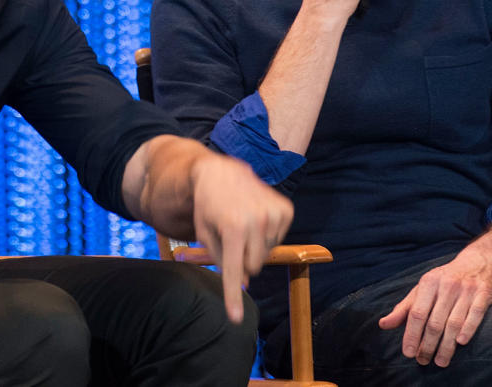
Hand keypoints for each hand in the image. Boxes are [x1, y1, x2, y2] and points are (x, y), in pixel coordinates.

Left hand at [190, 153, 293, 322]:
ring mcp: (274, 214)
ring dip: (254, 246)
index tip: (235, 318)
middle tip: (230, 236)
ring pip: (266, 253)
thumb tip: (243, 282)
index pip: (234, 271)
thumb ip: (221, 259)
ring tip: (241, 223)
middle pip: (252, 266)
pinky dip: (266, 235)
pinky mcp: (286, 209)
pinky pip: (278, 240)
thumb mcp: (205, 233)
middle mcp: (258, 220)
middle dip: (241, 258)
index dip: (233, 297)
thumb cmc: (208, 206)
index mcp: (233, 228)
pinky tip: (255, 218)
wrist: (222, 172)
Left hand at [376, 251, 491, 366]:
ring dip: (446, 345)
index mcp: (428, 283)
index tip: (408, 353)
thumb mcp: (422, 290)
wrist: (477, 263)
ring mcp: (467, 289)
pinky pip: (476, 314)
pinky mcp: (484, 293)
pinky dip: (468, 329)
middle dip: (427, 345)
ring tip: (440, 361)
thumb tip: (383, 325)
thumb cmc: (444, 281)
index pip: (416, 313)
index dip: (411, 334)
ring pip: (454, 322)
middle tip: (423, 361)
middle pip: (434, 321)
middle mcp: (447, 285)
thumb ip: (404, 308)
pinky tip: (461, 343)